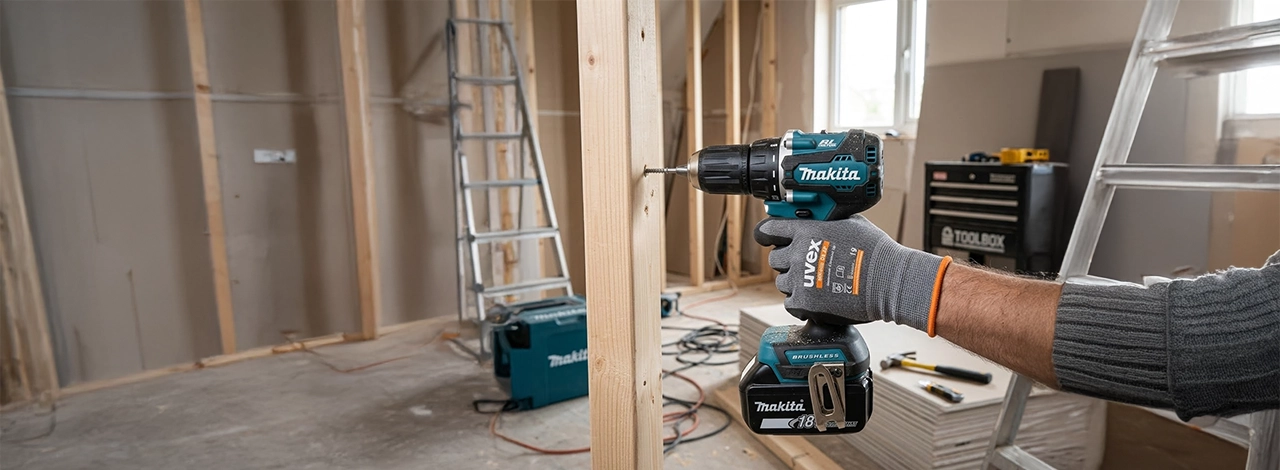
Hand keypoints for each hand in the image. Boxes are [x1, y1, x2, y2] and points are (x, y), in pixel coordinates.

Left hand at [754, 215, 951, 333]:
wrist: (887, 281)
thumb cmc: (875, 251)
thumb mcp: (850, 222)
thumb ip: (827, 221)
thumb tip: (821, 218)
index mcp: (807, 231)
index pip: (771, 229)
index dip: (768, 233)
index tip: (767, 237)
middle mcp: (798, 254)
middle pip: (774, 259)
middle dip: (786, 261)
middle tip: (803, 265)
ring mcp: (799, 280)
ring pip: (782, 282)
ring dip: (794, 283)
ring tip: (815, 283)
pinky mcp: (804, 303)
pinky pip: (789, 303)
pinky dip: (800, 302)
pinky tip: (816, 298)